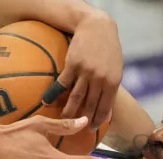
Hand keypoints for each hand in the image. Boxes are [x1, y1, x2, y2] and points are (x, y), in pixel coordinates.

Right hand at [42, 11, 122, 129]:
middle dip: (83, 120)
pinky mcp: (72, 65)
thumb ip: (111, 87)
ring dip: (68, 111)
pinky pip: (61, 84)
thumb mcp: (116, 68)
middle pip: (90, 105)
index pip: (105, 107)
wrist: (97, 26)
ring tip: (63, 119)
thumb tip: (108, 110)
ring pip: (76, 98)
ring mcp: (85, 72)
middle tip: (77, 129)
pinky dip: (53, 94)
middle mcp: (99, 79)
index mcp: (112, 81)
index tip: (92, 129)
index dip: (98, 120)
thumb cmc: (108, 48)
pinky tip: (46, 102)